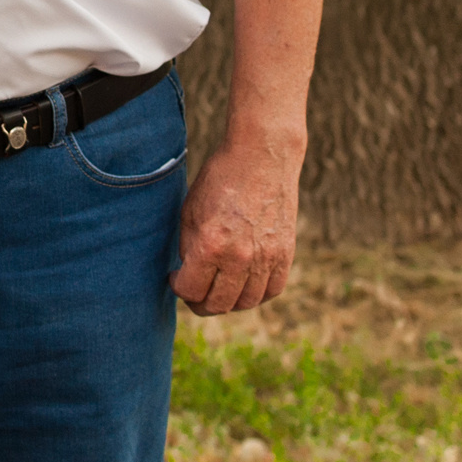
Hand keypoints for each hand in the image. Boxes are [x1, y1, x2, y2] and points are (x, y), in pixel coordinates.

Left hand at [170, 138, 302, 315]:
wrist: (261, 158)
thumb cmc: (219, 181)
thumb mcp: (190, 212)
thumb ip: (189, 248)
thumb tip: (188, 275)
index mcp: (211, 245)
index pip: (190, 290)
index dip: (178, 288)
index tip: (176, 280)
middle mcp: (241, 257)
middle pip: (218, 303)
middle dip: (200, 303)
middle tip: (193, 293)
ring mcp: (267, 258)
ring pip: (246, 302)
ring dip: (228, 302)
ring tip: (216, 290)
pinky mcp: (286, 254)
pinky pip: (272, 290)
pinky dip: (256, 295)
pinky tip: (242, 286)